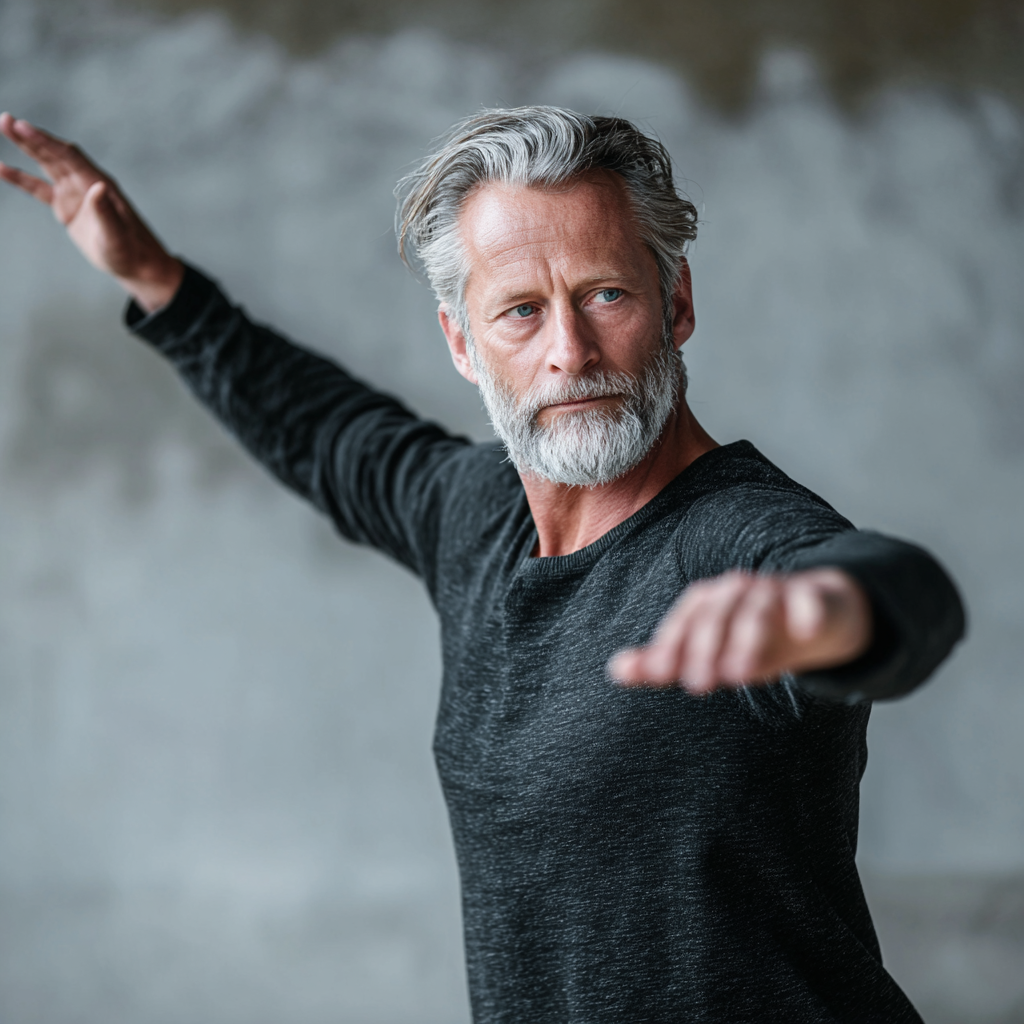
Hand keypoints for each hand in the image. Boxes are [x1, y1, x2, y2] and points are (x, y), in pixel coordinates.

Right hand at [0, 113, 183, 311]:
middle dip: (30, 138)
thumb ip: (106, 213)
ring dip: (25, 148)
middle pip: (55, 154)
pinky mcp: (66, 208)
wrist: (136, 266)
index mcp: (99, 184)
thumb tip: (98, 188)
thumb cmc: (130, 252)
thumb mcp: (117, 236)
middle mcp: (86, 184)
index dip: (46, 142)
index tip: (23, 127)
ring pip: (46, 166)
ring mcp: (75, 194)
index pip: (69, 157)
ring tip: (2, 128)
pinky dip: (21, 179)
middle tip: (5, 120)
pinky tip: (1, 168)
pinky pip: (39, 189)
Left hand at [609, 568, 870, 692]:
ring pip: (757, 610)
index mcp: (706, 603)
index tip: (660, 675)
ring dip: (748, 638)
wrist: (815, 613)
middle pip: (716, 617)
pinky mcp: (811, 594)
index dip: (670, 647)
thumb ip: (664, 662)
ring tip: (741, 674)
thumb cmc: (749, 636)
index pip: (683, 623)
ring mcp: (774, 591)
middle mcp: (736, 591)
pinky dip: (806, 612)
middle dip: (705, 649)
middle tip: (698, 685)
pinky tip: (804, 633)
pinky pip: (808, 599)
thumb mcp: (708, 651)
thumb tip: (616, 670)